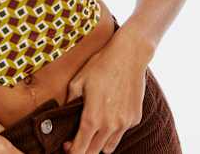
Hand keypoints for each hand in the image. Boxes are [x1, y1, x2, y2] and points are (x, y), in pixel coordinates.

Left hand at [61, 32, 148, 153]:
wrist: (129, 55)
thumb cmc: (101, 65)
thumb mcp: (78, 81)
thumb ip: (70, 102)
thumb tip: (64, 114)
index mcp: (92, 118)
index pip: (80, 150)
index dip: (71, 151)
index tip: (68, 145)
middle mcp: (109, 126)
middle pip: (94, 152)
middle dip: (84, 148)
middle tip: (78, 137)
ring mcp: (124, 123)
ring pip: (109, 147)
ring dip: (100, 143)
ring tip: (95, 128)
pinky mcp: (135, 118)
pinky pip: (122, 132)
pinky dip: (115, 129)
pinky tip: (111, 113)